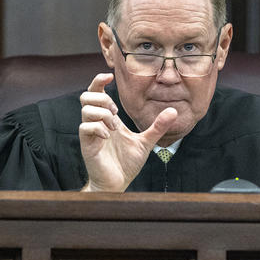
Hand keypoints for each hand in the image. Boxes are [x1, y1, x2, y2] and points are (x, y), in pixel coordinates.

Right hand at [78, 73, 176, 191]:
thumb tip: (174, 111)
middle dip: (103, 98)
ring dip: (103, 114)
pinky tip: (109, 136)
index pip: (96, 93)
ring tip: (114, 127)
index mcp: (108, 119)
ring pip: (86, 110)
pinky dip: (99, 128)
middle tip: (116, 112)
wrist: (118, 183)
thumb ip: (158, 126)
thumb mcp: (146, 141)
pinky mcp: (87, 145)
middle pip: (86, 96)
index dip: (99, 81)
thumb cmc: (127, 163)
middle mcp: (97, 123)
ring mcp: (91, 134)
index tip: (109, 77)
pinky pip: (85, 128)